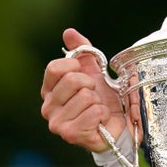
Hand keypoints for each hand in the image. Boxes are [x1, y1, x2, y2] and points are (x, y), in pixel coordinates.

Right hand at [40, 29, 124, 151]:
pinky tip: (100, 121)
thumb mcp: (94, 72)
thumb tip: (69, 32)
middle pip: (71, 80)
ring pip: (85, 96)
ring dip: (99, 101)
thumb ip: (82, 51)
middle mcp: (48, 107)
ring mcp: (57, 123)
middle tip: (95, 95)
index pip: (54, 68)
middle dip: (91, 84)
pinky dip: (103, 114)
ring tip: (98, 110)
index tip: (85, 75)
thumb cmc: (103, 101)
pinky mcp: (70, 134)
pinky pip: (94, 112)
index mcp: (49, 90)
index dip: (75, 66)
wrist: (118, 128)